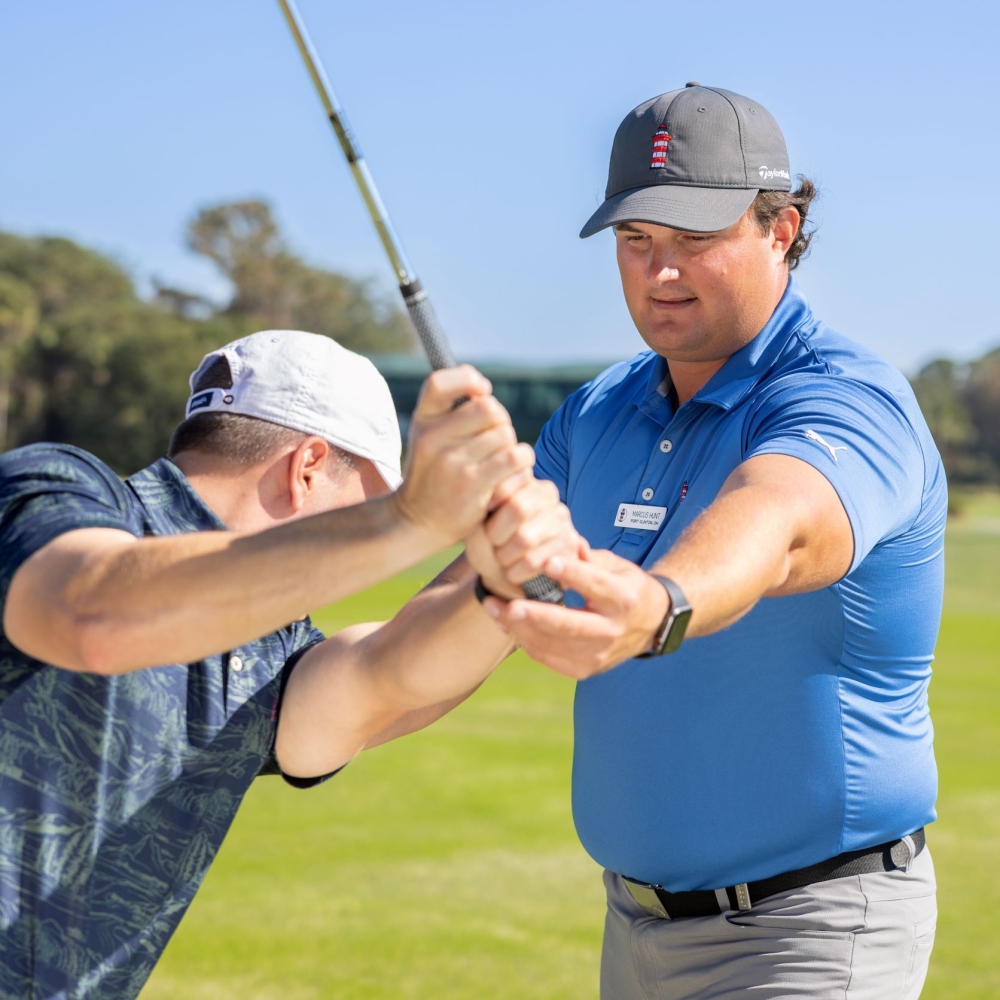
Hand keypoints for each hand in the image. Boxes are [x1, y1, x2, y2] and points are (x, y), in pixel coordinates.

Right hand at [391, 366, 533, 547]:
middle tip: (496, 441)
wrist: (418, 522)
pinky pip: (514, 458)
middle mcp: (433, 438)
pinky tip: (513, 474)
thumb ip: (449, 411)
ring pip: (505, 434)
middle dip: (501, 422)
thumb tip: (481, 386)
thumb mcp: (428, 438)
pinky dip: (522, 464)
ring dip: (512, 447)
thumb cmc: (433, 474)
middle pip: (489, 408)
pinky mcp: (474, 484)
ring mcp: (453, 461)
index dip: (467, 380)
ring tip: (502, 462)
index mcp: (423, 421)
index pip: (439, 383)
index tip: (481, 392)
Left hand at [465, 476, 586, 598]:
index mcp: (524, 481)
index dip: (488, 507)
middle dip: (496, 534)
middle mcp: (548, 495)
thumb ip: (482, 504)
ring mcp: (562, 520)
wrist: (503, 575)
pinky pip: (533, 561)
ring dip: (504, 556)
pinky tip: (514, 570)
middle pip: (518, 508)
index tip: (482, 520)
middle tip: (494, 544)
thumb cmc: (487, 543)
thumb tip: (492, 492)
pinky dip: (515, 571)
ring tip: (503, 558)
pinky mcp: (568, 546)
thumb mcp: (477, 522)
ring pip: (524, 539)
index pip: (505, 486)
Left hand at [482, 549, 668, 678]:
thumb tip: (566, 541)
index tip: (547, 562)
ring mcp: (597, 655)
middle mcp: (612, 630)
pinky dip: (523, 640)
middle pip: (570, 625)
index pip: (596, 585)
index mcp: (623, 599)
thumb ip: (589, 557)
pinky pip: (547, 657)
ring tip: (493, 608)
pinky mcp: (584, 670)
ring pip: (552, 646)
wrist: (651, 625)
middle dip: (536, 616)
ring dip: (518, 629)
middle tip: (509, 605)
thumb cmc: (626, 587)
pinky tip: (504, 623)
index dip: (573, 575)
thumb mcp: (617, 567)